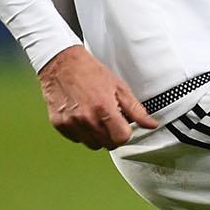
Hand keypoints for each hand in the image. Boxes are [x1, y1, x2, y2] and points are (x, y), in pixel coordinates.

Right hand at [38, 44, 157, 149]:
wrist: (61, 64)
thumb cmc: (90, 72)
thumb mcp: (119, 87)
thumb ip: (136, 110)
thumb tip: (151, 124)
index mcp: (103, 108)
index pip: (121, 138)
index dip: (126, 133)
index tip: (124, 125)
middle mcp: (86, 118)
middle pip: (108, 144)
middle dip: (113, 135)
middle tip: (111, 119)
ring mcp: (70, 122)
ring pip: (92, 145)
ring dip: (98, 136)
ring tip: (96, 117)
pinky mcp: (58, 124)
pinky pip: (76, 139)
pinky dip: (82, 132)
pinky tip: (83, 117)